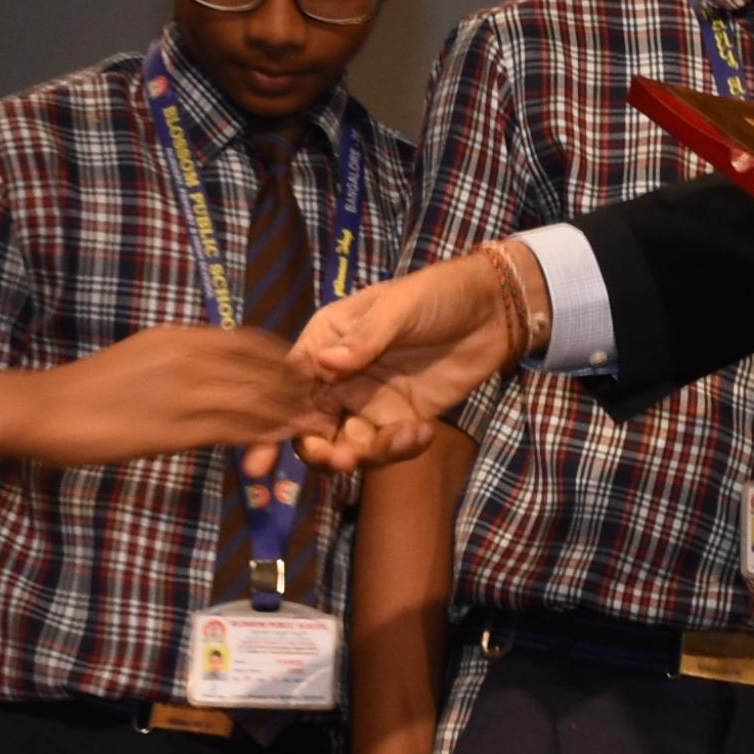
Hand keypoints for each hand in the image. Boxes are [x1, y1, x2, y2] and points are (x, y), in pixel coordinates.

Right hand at [0, 322, 313, 469]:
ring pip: (255, 399)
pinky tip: (284, 441)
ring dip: (290, 412)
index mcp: (180, 337)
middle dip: (298, 386)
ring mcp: (184, 391)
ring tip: (318, 424)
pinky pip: (234, 429)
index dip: (282, 360)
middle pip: (262, 369)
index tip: (302, 376)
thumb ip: (180, 362)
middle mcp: (189, 356)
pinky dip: (265, 433)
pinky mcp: (176, 428)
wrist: (47, 408)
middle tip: (326, 402)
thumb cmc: (89, 389)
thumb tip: (211, 374)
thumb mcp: (142, 358)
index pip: (249, 342)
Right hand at [288, 240, 541, 473]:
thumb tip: (326, 362)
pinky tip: (424, 432)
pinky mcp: (400, 420)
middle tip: (337, 460)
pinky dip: (399, 449)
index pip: (288, 383)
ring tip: (390, 444)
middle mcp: (338, 376)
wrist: (492, 311)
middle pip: (309, 424)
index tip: (261, 459)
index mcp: (325, 340)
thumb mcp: (399, 307)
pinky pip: (386, 447)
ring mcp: (368, 401)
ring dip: (358, 456)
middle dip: (316, 449)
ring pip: (345, 444)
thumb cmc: (437, 294)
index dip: (271, 421)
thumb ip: (365, 338)